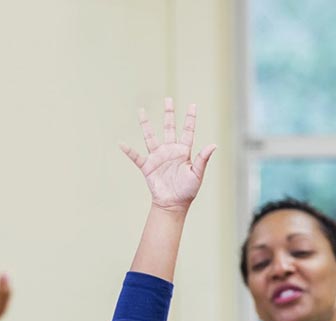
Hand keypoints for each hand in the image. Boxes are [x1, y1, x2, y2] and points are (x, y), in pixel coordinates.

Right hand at [120, 97, 215, 211]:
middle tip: (168, 99)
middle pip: (169, 128)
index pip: (188, 131)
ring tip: (141, 111)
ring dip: (146, 125)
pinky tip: (121, 144)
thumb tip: (214, 145)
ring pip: (150, 137)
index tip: (192, 105)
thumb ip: (203, 159)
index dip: (190, 118)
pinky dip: (129, 151)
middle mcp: (170, 151)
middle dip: (168, 113)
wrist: (173, 205)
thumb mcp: (197, 174)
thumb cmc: (188, 191)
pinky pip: (136, 157)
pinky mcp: (148, 167)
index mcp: (184, 151)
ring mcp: (158, 157)